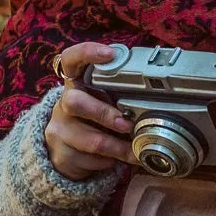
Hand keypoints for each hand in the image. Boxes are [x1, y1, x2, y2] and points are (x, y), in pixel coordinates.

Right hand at [43, 43, 133, 180]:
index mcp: (75, 84)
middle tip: (127, 123)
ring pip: (90, 140)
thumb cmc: (92, 119)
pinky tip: (115, 159)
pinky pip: (91, 160)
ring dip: (118, 147)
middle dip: (104, 113)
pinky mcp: (62, 155)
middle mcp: (63, 104)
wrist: (65, 152)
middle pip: (74, 101)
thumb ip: (117, 93)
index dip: (87, 53)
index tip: (109, 54)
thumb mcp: (101, 101)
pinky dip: (110, 162)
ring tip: (135, 151)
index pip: (71, 59)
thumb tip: (156, 92)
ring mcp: (60, 130)